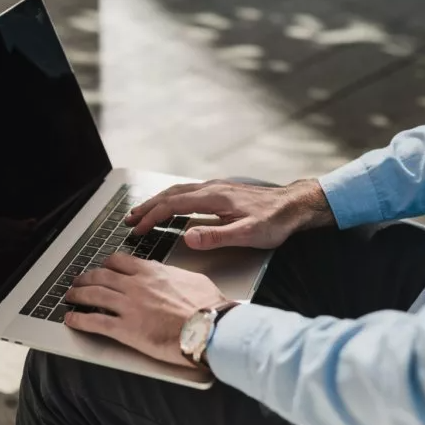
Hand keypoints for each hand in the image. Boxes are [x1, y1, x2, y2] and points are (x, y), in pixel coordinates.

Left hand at [63, 253, 227, 366]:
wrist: (211, 327)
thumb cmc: (208, 307)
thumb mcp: (192, 280)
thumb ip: (173, 276)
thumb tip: (170, 276)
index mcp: (152, 272)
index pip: (120, 261)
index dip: (107, 264)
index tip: (103, 267)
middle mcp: (136, 285)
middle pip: (101, 276)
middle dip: (86, 278)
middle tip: (79, 281)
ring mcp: (128, 306)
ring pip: (93, 294)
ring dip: (77, 295)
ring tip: (69, 297)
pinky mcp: (125, 329)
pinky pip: (95, 321)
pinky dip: (79, 319)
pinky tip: (71, 319)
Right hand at [126, 179, 333, 249]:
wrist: (295, 206)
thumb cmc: (276, 221)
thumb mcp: (248, 234)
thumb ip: (216, 236)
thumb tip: (188, 237)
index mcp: (214, 198)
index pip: (173, 206)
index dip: (151, 217)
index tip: (137, 229)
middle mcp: (212, 188)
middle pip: (170, 194)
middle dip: (147, 206)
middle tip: (129, 218)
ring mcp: (217, 188)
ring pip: (178, 191)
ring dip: (158, 201)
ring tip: (143, 212)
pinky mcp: (223, 191)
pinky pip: (189, 192)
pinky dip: (172, 198)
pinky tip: (173, 205)